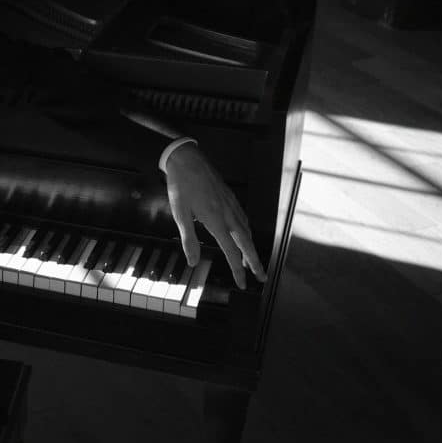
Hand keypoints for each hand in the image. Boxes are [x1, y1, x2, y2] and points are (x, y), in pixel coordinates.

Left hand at [162, 143, 265, 288]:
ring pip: (247, 231)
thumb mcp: (180, 214)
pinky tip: (243, 234)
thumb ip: (188, 239)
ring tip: (250, 261)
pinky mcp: (230, 196)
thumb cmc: (180, 186)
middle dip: (254, 262)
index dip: (237, 270)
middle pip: (246, 243)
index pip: (231, 252)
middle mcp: (228, 214)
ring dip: (250, 248)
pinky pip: (243, 218)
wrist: (187, 159)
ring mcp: (231, 204)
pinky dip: (246, 231)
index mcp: (215, 220)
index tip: (242, 283)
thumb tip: (192, 262)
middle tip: (261, 277)